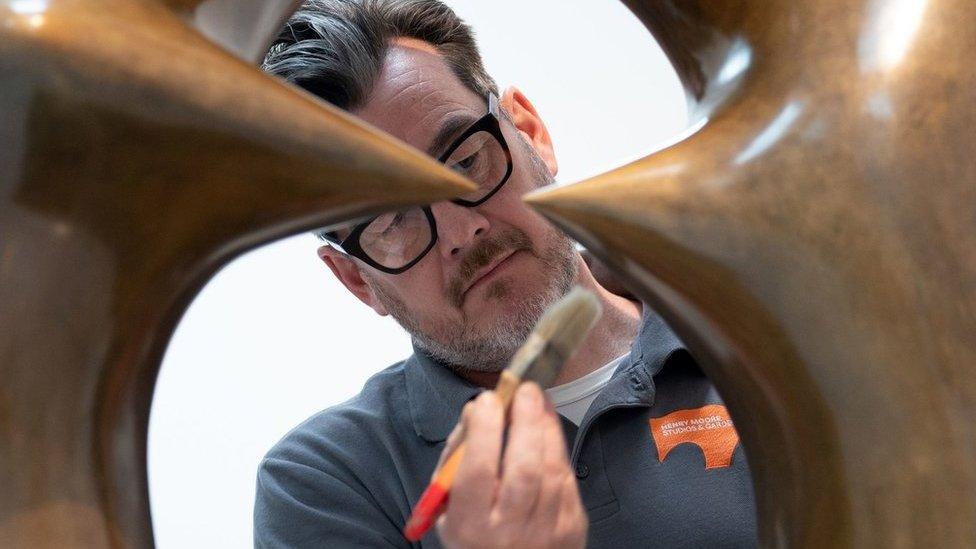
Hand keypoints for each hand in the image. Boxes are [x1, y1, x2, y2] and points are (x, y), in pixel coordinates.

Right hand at [436, 383, 586, 548]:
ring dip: (547, 428)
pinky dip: (557, 448)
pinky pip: (567, 479)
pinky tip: (548, 429)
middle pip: (524, 469)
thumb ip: (456, 459)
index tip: (488, 399)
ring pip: (552, 470)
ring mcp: (546, 531)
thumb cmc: (473, 532)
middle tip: (526, 389)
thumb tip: (477, 411)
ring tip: (539, 400)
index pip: (477, 471)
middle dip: (527, 421)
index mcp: (470, 526)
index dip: (484, 430)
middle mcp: (509, 532)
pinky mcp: (571, 528)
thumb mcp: (448, 505)